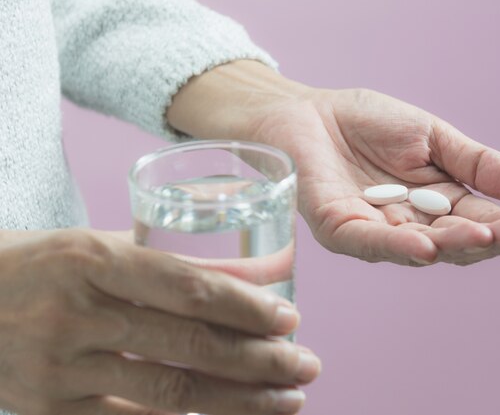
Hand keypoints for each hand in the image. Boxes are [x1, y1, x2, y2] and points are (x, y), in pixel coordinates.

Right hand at [0, 229, 319, 414]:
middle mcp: (77, 314)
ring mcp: (60, 369)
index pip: (189, 288)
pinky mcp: (49, 410)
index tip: (290, 320)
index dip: (246, 308)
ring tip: (287, 400)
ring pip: (170, 394)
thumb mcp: (107, 246)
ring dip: (240, 401)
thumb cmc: (48, 266)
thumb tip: (261, 270)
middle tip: (306, 366)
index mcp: (94, 259)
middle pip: (189, 346)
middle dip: (260, 361)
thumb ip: (178, 259)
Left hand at [167, 61, 499, 265]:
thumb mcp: (432, 136)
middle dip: (486, 240)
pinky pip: (371, 242)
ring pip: (418, 247)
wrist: (307, 111)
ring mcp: (373, 230)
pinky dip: (398, 245)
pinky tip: (427, 245)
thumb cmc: (365, 122)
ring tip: (486, 237)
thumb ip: (474, 162)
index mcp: (432, 202)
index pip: (474, 220)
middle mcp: (406, 224)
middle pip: (452, 243)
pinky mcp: (339, 228)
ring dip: (452, 245)